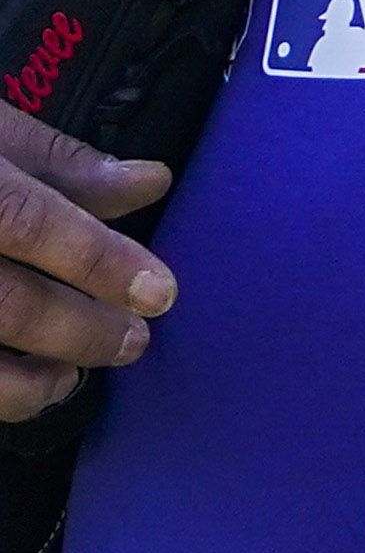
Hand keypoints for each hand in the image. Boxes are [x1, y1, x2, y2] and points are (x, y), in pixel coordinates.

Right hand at [0, 105, 173, 419]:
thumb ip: (57, 160)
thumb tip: (149, 183)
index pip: (30, 220)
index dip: (98, 260)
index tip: (160, 293)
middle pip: (3, 302)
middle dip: (77, 331)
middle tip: (133, 343)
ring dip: (22, 383)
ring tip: (71, 379)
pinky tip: (15, 392)